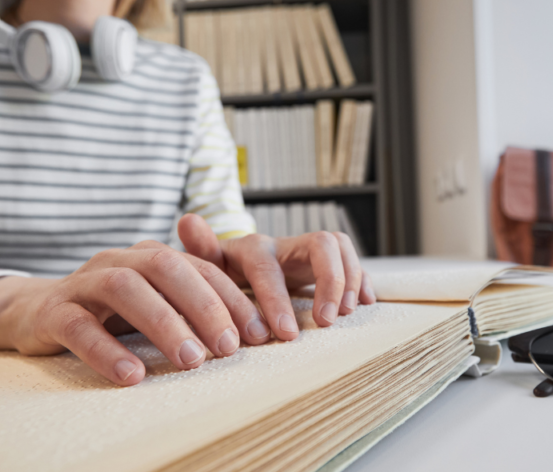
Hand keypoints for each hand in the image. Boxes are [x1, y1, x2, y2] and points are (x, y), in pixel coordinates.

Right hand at [0, 240, 272, 385]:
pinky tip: (132, 376)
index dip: (232, 297)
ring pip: (125, 289)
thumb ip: (192, 306)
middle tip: (228, 348)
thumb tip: (253, 331)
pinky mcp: (52, 312)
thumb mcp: (154, 303)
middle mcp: (119, 261)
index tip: (259, 333)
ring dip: (163, 324)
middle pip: (166, 267)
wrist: (31, 311)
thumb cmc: (109, 312)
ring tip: (191, 361)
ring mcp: (83, 282)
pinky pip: (79, 326)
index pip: (199, 266)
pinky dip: (106, 350)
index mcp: (150, 256)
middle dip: (203, 306)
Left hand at [178, 214, 375, 341]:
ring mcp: (309, 252)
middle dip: (329, 283)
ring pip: (340, 247)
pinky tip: (365, 302)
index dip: (277, 298)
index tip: (285, 334)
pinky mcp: (326, 264)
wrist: (236, 269)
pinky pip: (352, 260)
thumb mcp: (207, 266)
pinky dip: (362, 279)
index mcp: (254, 248)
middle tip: (327, 322)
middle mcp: (286, 244)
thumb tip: (187, 219)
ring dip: (348, 279)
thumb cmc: (221, 274)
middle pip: (321, 244)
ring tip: (345, 313)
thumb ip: (201, 250)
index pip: (270, 266)